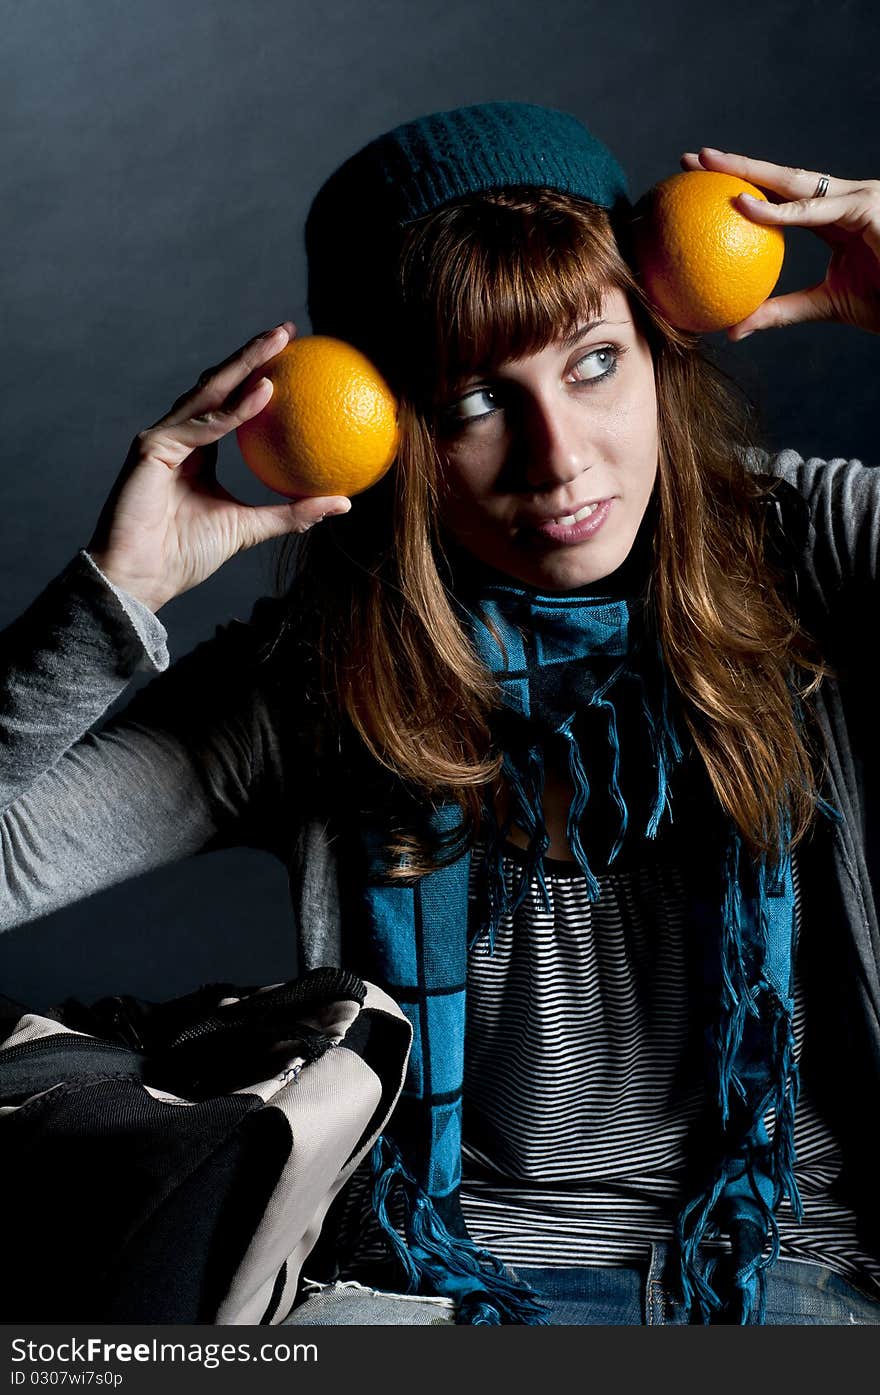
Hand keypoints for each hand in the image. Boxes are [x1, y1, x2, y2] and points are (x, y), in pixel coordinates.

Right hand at [86, 323, 351, 611]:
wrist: (143, 578)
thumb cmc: (185, 556)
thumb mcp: (250, 529)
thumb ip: (292, 513)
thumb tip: (343, 502)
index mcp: (197, 449)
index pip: (230, 402)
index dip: (258, 376)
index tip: (293, 358)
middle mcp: (178, 435)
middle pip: (219, 385)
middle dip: (252, 354)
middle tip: (287, 331)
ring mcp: (163, 437)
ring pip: (209, 392)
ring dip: (244, 365)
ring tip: (277, 345)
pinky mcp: (152, 448)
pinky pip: (202, 426)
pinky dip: (233, 411)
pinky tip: (264, 393)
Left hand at [680, 147, 879, 339]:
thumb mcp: (824, 306)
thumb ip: (780, 311)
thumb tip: (733, 329)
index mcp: (834, 217)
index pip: (781, 195)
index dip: (743, 186)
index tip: (701, 184)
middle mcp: (844, 199)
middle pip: (781, 177)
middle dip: (735, 165)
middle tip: (691, 161)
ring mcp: (858, 197)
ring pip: (795, 182)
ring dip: (749, 172)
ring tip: (709, 167)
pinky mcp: (868, 208)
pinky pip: (816, 210)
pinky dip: (780, 209)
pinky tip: (744, 205)